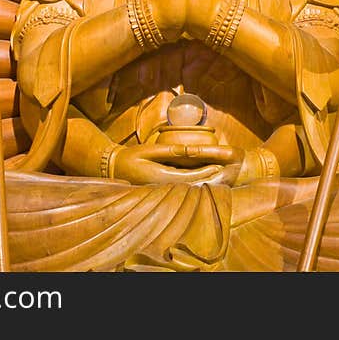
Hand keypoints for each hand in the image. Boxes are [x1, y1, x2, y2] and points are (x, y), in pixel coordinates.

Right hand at [112, 143, 241, 185]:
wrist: (113, 169)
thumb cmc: (129, 157)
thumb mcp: (148, 150)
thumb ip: (169, 151)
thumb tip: (188, 150)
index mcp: (160, 177)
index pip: (189, 177)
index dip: (205, 172)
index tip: (219, 167)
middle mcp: (162, 186)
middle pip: (190, 184)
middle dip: (207, 178)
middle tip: (224, 172)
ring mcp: (160, 189)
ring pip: (186, 187)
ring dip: (201, 181)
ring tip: (217, 174)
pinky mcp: (159, 188)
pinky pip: (178, 186)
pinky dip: (191, 182)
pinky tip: (200, 177)